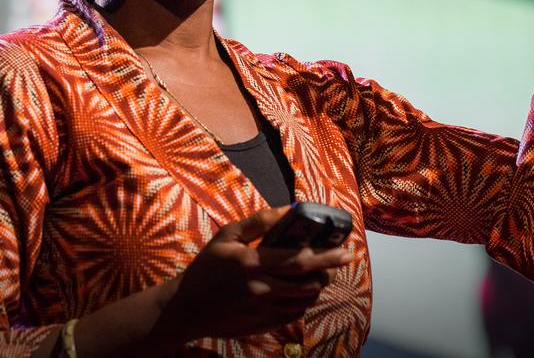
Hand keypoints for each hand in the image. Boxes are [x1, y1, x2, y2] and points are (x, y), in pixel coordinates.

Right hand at [166, 206, 352, 339]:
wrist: (187, 307)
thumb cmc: (208, 266)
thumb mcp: (228, 236)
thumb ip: (260, 222)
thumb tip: (291, 209)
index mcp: (253, 263)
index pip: (299, 260)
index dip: (327, 256)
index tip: (346, 250)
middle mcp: (261, 288)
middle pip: (309, 282)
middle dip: (330, 271)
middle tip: (340, 260)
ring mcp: (263, 310)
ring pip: (306, 300)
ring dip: (319, 285)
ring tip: (321, 272)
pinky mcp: (264, 325)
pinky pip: (295, 313)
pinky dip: (305, 300)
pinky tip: (302, 289)